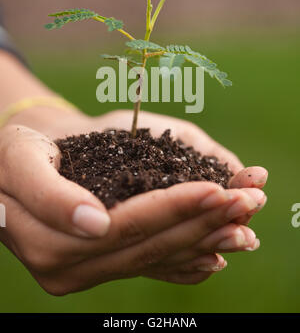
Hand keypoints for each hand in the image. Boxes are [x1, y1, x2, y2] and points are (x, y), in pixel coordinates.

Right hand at [0, 117, 264, 292]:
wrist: (14, 165)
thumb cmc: (16, 153)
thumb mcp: (19, 160)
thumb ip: (49, 196)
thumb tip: (95, 225)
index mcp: (49, 244)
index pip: (125, 226)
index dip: (173, 208)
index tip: (217, 189)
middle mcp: (72, 268)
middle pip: (150, 245)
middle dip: (203, 223)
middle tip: (249, 202)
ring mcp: (89, 271)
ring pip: (156, 257)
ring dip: (205, 238)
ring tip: (246, 221)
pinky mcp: (102, 265)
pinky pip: (150, 265)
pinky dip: (187, 257)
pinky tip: (220, 251)